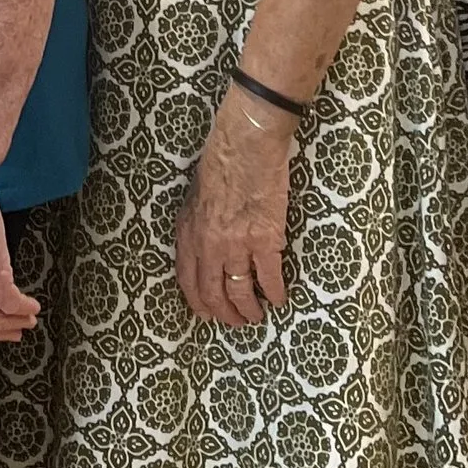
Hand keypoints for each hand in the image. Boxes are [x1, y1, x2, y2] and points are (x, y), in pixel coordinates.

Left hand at [176, 88, 293, 325]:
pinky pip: (270, 277)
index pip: (187, 280)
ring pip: (241, 291)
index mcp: (189, 232)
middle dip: (226, 314)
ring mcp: (237, 244)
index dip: (198, 303)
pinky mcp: (265, 240)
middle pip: (214, 292)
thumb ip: (198, 224)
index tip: (207, 316)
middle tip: (238, 323)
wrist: (246, 144)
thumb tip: (204, 246)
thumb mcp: (195, 195)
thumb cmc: (219, 162)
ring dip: (250, 309)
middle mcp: (208, 244)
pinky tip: (280, 298)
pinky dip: (276, 292)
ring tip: (258, 316)